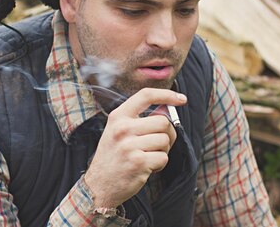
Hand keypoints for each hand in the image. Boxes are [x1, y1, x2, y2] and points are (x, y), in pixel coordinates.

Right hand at [84, 88, 186, 208]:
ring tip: (148, 156)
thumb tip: (166, 110)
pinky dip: (159, 164)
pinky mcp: (138, 162)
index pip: (146, 95)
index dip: (166, 94)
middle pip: (163, 121)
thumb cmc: (113, 156)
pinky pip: (163, 157)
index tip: (181, 98)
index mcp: (118, 116)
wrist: (98, 185)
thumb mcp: (117, 131)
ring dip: (163, 150)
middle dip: (168, 133)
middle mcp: (123, 128)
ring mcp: (129, 145)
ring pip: (165, 140)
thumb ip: (138, 119)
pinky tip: (147, 167)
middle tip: (159, 143)